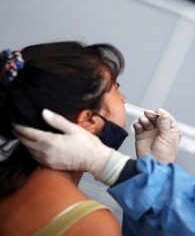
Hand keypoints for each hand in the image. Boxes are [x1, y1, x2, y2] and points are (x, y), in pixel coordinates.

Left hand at [14, 109, 129, 183]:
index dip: (21, 127)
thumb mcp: (73, 128)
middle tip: (16, 128)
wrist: (95, 160)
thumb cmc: (87, 143)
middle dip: (20, 135)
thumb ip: (57, 121)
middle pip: (27, 143)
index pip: (29, 133)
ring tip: (23, 136)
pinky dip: (32, 151)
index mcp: (50, 141)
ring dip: (25, 143)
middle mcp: (46, 152)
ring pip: (30, 151)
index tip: (15, 122)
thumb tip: (44, 112)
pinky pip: (36, 158)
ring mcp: (48, 160)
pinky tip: (34, 147)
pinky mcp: (52, 165)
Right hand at [133, 108, 180, 162]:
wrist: (153, 164)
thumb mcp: (168, 138)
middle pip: (155, 118)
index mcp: (171, 131)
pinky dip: (137, 124)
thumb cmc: (165, 156)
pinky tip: (138, 126)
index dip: (162, 114)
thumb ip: (165, 125)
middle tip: (148, 114)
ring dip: (144, 119)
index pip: (167, 118)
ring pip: (147, 121)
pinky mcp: (141, 136)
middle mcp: (161, 131)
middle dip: (151, 115)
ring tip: (143, 121)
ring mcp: (150, 133)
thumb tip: (163, 114)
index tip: (158, 112)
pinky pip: (138, 127)